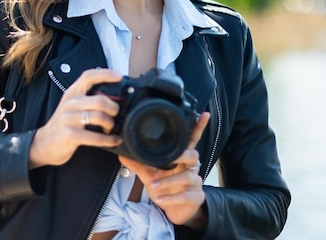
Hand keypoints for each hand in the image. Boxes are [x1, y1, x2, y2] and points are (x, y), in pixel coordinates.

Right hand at [28, 68, 123, 168]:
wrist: (44, 143)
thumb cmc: (63, 124)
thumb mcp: (72, 106)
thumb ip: (88, 99)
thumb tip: (115, 97)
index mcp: (72, 93)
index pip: (88, 76)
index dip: (105, 74)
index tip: (119, 77)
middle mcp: (70, 104)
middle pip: (100, 100)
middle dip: (114, 108)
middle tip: (116, 114)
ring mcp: (69, 119)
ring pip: (99, 116)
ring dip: (111, 124)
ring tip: (111, 128)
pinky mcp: (70, 135)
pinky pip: (95, 137)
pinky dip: (109, 140)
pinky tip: (114, 140)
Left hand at [119, 111, 210, 227]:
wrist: (173, 211)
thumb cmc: (165, 188)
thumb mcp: (150, 175)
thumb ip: (138, 164)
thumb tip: (122, 154)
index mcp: (181, 158)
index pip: (191, 140)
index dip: (198, 127)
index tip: (203, 114)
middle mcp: (191, 168)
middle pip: (194, 155)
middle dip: (183, 155)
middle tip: (171, 160)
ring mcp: (195, 182)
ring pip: (187, 176)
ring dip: (169, 180)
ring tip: (154, 186)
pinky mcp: (196, 197)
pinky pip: (186, 195)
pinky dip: (171, 198)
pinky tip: (160, 199)